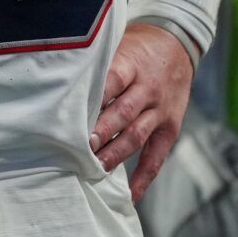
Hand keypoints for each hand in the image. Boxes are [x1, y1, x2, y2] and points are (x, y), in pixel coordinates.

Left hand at [91, 23, 192, 202]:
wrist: (178, 43)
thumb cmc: (136, 47)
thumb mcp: (117, 44)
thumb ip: (96, 64)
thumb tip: (59, 84)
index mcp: (130, 65)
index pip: (110, 83)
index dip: (93, 101)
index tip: (73, 119)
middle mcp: (147, 89)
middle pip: (123, 113)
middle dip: (102, 133)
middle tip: (81, 149)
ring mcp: (160, 110)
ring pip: (136, 135)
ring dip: (116, 154)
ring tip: (96, 170)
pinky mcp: (170, 126)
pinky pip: (157, 155)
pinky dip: (144, 176)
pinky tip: (130, 194)